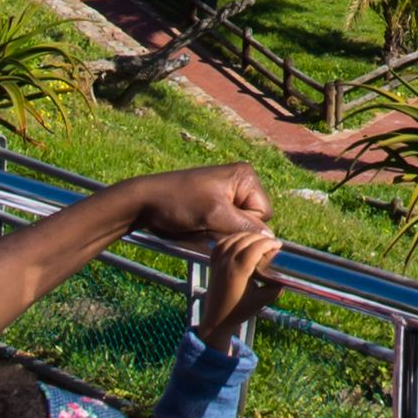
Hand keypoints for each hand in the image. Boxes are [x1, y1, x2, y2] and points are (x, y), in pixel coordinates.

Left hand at [113, 161, 274, 254]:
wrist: (146, 202)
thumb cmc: (179, 202)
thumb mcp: (214, 215)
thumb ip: (245, 227)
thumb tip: (271, 240)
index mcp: (245, 177)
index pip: (264, 213)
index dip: (246, 225)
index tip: (221, 221)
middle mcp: (240, 184)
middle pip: (254, 221)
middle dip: (233, 229)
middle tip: (209, 224)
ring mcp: (227, 195)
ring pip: (239, 228)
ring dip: (223, 233)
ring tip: (201, 225)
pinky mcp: (216, 207)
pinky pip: (227, 227)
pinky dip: (215, 232)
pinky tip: (199, 227)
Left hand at [192, 227, 282, 349]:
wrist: (216, 320)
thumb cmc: (239, 311)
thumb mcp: (261, 301)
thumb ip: (275, 288)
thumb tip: (285, 278)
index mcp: (238, 271)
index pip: (255, 248)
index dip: (269, 243)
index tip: (279, 245)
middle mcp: (226, 263)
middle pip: (245, 240)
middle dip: (261, 238)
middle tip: (272, 243)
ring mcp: (217, 262)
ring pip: (233, 238)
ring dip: (247, 236)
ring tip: (259, 240)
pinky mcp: (213, 264)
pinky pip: (221, 243)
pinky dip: (232, 238)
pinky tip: (241, 240)